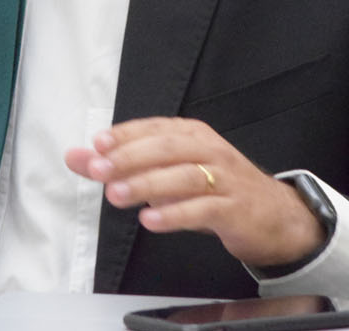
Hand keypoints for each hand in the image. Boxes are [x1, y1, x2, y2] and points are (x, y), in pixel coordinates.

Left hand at [64, 117, 324, 268]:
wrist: (274, 216)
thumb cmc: (213, 189)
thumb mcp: (167, 173)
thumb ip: (121, 164)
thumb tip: (75, 156)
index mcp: (191, 134)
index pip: (154, 128)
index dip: (125, 135)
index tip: (96, 145)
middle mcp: (209, 150)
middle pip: (167, 148)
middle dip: (130, 157)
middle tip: (98, 171)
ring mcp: (225, 179)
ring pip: (184, 176)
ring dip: (147, 184)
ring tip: (116, 195)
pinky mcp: (235, 209)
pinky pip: (204, 209)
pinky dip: (175, 214)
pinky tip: (151, 220)